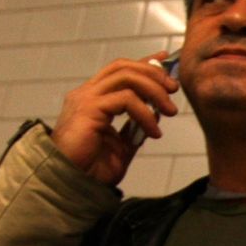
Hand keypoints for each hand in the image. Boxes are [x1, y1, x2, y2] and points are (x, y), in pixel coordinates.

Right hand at [52, 53, 180, 184]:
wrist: (72, 184)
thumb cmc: (91, 169)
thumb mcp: (121, 146)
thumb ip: (135, 128)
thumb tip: (155, 112)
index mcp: (93, 99)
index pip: (120, 70)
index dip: (145, 63)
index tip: (166, 61)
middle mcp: (87, 94)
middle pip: (124, 67)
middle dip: (153, 73)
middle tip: (174, 90)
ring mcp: (86, 99)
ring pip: (126, 76)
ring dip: (154, 90)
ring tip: (170, 111)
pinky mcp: (89, 109)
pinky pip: (125, 99)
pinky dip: (145, 113)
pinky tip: (154, 132)